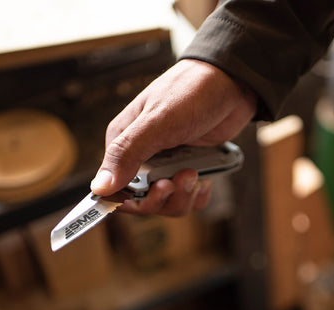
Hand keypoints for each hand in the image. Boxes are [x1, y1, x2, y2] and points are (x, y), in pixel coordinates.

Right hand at [90, 59, 256, 215]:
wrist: (233, 83)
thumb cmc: (192, 93)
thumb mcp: (157, 122)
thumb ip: (127, 154)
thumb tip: (99, 187)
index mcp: (125, 144)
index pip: (115, 188)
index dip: (132, 200)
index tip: (155, 194)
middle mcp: (143, 157)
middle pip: (144, 201)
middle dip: (165, 197)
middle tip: (181, 178)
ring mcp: (167, 165)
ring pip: (168, 202)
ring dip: (183, 196)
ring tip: (195, 174)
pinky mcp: (188, 169)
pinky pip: (188, 197)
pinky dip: (197, 195)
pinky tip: (205, 179)